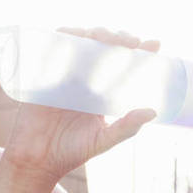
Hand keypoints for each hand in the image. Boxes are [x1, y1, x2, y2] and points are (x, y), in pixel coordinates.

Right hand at [0, 27, 160, 183]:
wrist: (38, 160)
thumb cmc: (72, 151)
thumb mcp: (104, 139)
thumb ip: (127, 127)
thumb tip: (152, 111)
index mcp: (102, 90)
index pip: (123, 63)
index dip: (139, 50)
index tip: (153, 45)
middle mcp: (85, 78)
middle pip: (104, 46)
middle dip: (119, 37)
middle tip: (131, 42)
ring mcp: (64, 73)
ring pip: (81, 41)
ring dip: (94, 32)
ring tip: (106, 38)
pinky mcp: (44, 74)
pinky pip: (52, 48)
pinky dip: (63, 36)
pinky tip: (74, 35)